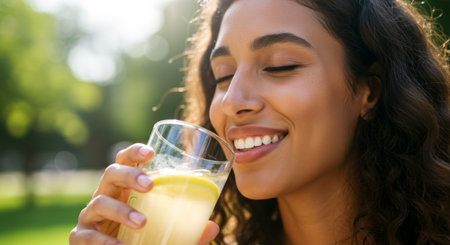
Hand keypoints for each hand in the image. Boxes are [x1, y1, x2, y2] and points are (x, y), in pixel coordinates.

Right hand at [69, 143, 219, 244]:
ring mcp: (91, 217)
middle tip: (150, 185)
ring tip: (142, 221)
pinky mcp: (81, 238)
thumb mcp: (164, 230)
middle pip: (110, 173)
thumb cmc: (139, 237)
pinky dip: (105, 242)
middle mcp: (105, 196)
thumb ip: (187, 230)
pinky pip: (88, 236)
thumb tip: (213, 226)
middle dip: (129, 175)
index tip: (151, 153)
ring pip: (98, 203)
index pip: (125, 161)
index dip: (135, 153)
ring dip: (121, 211)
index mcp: (124, 188)